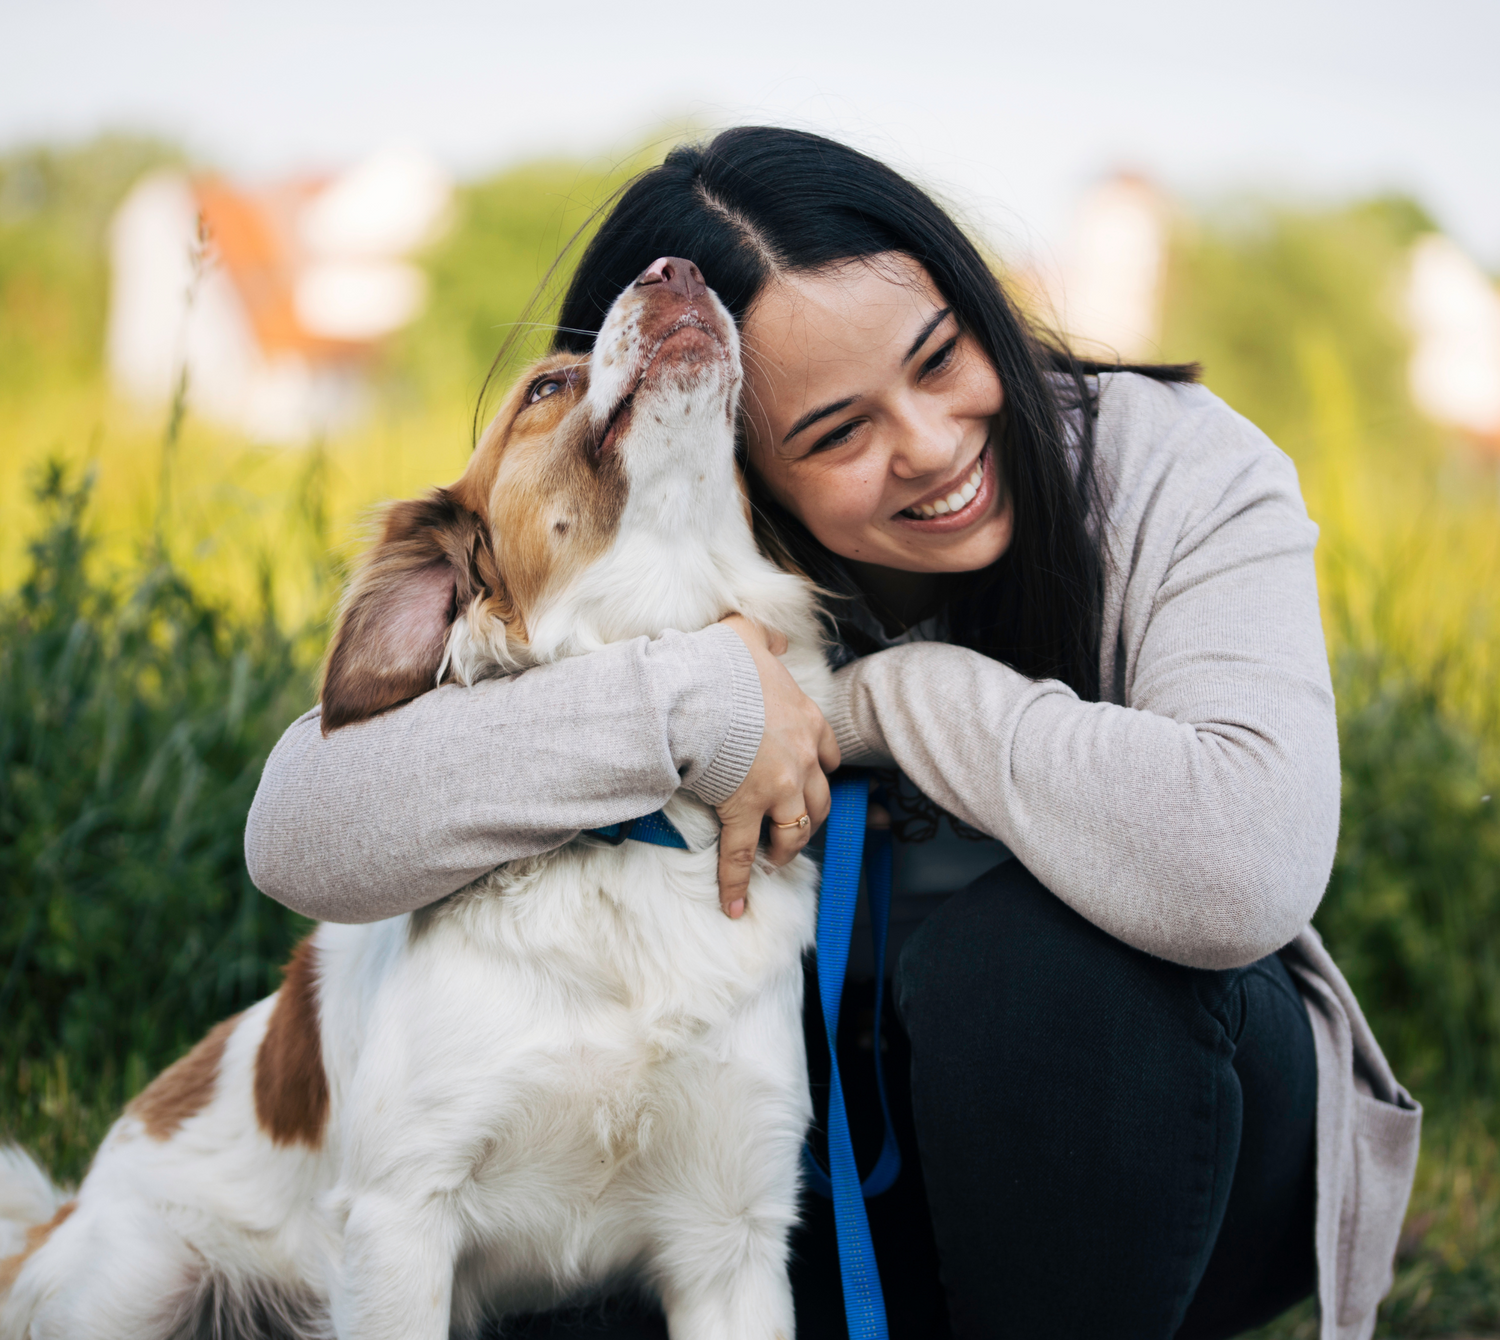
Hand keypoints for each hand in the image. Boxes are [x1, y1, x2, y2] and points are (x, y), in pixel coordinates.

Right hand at [716, 615, 839, 917]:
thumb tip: (775, 638)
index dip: (822, 770)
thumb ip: (767, 638)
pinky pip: (742, 855)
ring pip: (794, 831)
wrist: (699, 690)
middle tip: (796, 828)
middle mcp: (802, 760)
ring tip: (775, 862)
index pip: (829, 754)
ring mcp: (776, 789)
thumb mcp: (749, 636)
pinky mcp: (744, 811)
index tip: (815, 779)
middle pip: (819, 800)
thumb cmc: (721, 664)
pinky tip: (735, 905)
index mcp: (806, 721)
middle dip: (810, 817)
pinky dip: (738, 883)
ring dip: (786, 849)